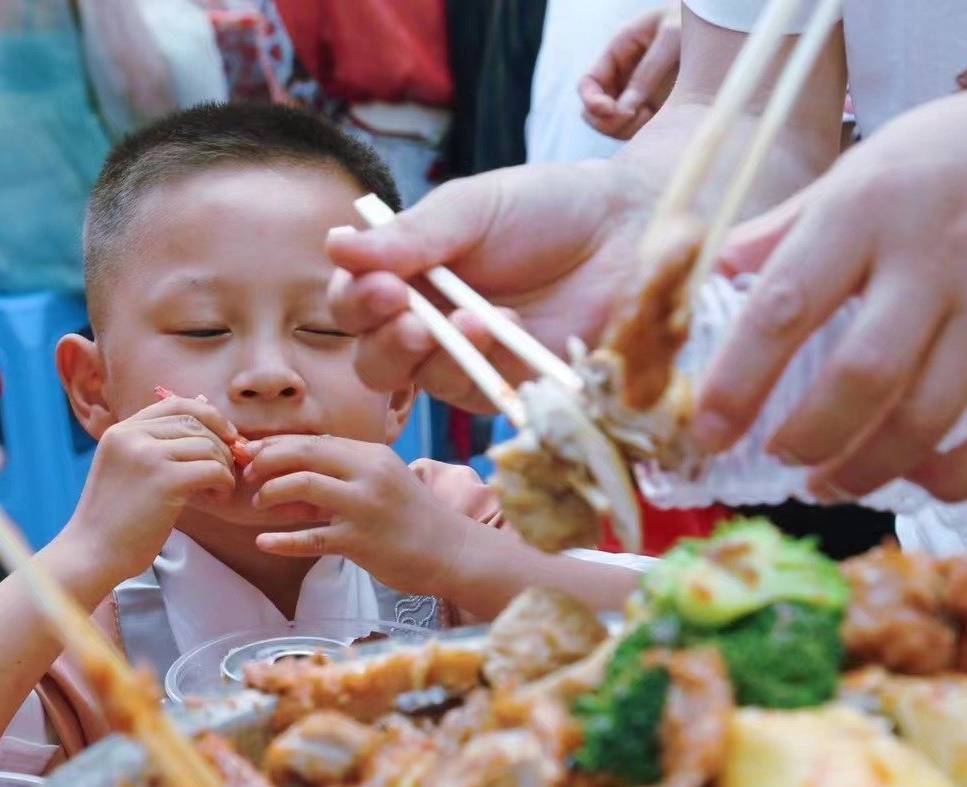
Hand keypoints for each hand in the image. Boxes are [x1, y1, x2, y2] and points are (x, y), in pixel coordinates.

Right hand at [64, 396, 238, 582]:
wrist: (92, 553)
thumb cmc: (114, 520)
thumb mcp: (126, 470)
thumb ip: (154, 447)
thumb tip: (202, 423)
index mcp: (121, 431)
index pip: (175, 405)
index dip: (208, 415)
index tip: (224, 435)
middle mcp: (132, 436)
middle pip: (195, 423)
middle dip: (221, 443)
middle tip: (227, 468)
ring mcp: (148, 456)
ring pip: (207, 446)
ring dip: (223, 467)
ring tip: (218, 489)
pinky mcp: (165, 481)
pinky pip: (212, 470)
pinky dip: (224, 483)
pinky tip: (218, 497)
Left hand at [247, 435, 469, 595]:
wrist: (451, 551)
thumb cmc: (412, 517)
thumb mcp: (383, 481)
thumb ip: (343, 473)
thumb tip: (292, 472)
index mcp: (372, 455)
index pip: (315, 440)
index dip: (278, 445)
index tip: (253, 452)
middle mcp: (369, 474)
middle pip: (306, 453)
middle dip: (268, 460)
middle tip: (248, 472)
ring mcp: (364, 507)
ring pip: (304, 485)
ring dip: (272, 491)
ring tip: (259, 503)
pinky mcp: (361, 541)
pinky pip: (312, 538)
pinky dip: (282, 540)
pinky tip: (263, 541)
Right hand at [328, 158, 654, 412]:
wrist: (629, 228)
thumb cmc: (547, 208)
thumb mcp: (474, 208)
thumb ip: (413, 235)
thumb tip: (337, 246)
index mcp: (405, 278)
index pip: (353, 306)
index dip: (357, 304)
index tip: (382, 288)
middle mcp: (427, 326)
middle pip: (374, 362)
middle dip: (388, 346)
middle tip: (416, 323)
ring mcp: (468, 363)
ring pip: (423, 387)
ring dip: (441, 359)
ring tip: (477, 321)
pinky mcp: (513, 389)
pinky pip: (482, 397)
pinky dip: (490, 369)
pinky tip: (512, 329)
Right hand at [580, 4, 681, 139]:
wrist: (725, 20)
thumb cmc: (694, 19)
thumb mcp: (671, 37)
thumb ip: (647, 72)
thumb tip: (624, 109)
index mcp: (619, 51)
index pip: (588, 83)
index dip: (591, 101)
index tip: (610, 110)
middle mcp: (623, 75)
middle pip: (594, 111)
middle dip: (606, 120)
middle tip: (632, 117)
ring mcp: (637, 93)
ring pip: (613, 124)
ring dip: (624, 129)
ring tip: (649, 117)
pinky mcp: (655, 107)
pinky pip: (635, 130)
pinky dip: (641, 133)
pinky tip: (658, 121)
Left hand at [699, 80, 966, 502]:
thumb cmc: (932, 165)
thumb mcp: (846, 177)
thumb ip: (777, 236)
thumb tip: (704, 281)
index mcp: (863, 212)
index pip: (785, 306)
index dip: (738, 381)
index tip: (706, 431)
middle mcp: (935, 260)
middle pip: (862, 376)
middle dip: (806, 438)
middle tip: (778, 456)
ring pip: (927, 419)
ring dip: (865, 471)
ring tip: (826, 483)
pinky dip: (955, 481)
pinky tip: (915, 479)